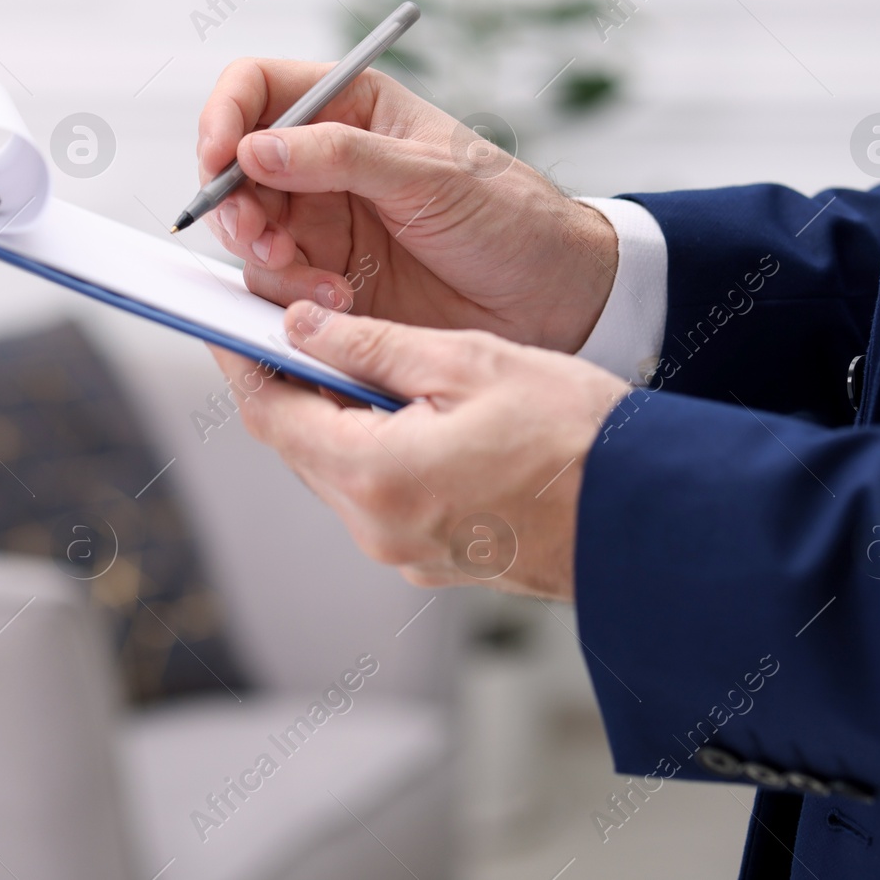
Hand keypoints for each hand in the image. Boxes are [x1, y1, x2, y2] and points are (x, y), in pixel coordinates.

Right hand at [197, 59, 618, 352]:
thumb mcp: (429, 175)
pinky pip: (277, 287)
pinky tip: (337, 304)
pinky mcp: (329, 280)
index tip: (219, 157)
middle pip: (237, 168)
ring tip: (321, 282)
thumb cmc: (510, 217)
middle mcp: (326, 163)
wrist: (553, 296)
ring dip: (267, 260)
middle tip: (261, 238)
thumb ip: (339, 158)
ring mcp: (324, 223)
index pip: (259, 90)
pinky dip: (292, 299)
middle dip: (236, 204)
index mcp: (353, 109)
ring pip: (250, 234)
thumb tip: (256, 148)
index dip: (225, 117)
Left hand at [208, 304, 630, 599]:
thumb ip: (373, 344)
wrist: (655, 517)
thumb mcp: (470, 363)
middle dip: (290, 383)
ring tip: (360, 358)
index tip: (225, 322)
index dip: (241, 360)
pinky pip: (376, 496)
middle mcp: (378, 527)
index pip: (271, 412)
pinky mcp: (433, 558)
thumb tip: (304, 326)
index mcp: (377, 476)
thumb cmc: (581, 440)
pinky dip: (372, 448)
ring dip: (334, 416)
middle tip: (293, 324)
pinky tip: (403, 410)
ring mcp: (405, 551)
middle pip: (297, 445)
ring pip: (335, 471)